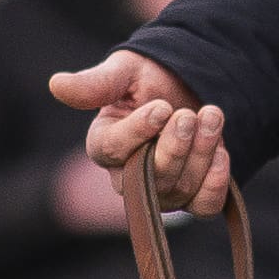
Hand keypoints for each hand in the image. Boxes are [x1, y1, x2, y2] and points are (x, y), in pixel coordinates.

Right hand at [48, 46, 229, 218]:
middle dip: (173, 146)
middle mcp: (129, 175)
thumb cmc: (149, 79)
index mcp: (104, 143)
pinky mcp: (194, 196)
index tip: (162, 107)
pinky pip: (204, 206)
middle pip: (148, 178)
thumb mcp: (125, 72)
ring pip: (180, 188)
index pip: (111, 151)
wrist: (190, 86)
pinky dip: (216, 184)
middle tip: (188, 115)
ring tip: (212, 116)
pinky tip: (222, 154)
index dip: (137, 132)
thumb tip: (56, 84)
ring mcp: (163, 190)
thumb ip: (96, 83)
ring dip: (201, 152)